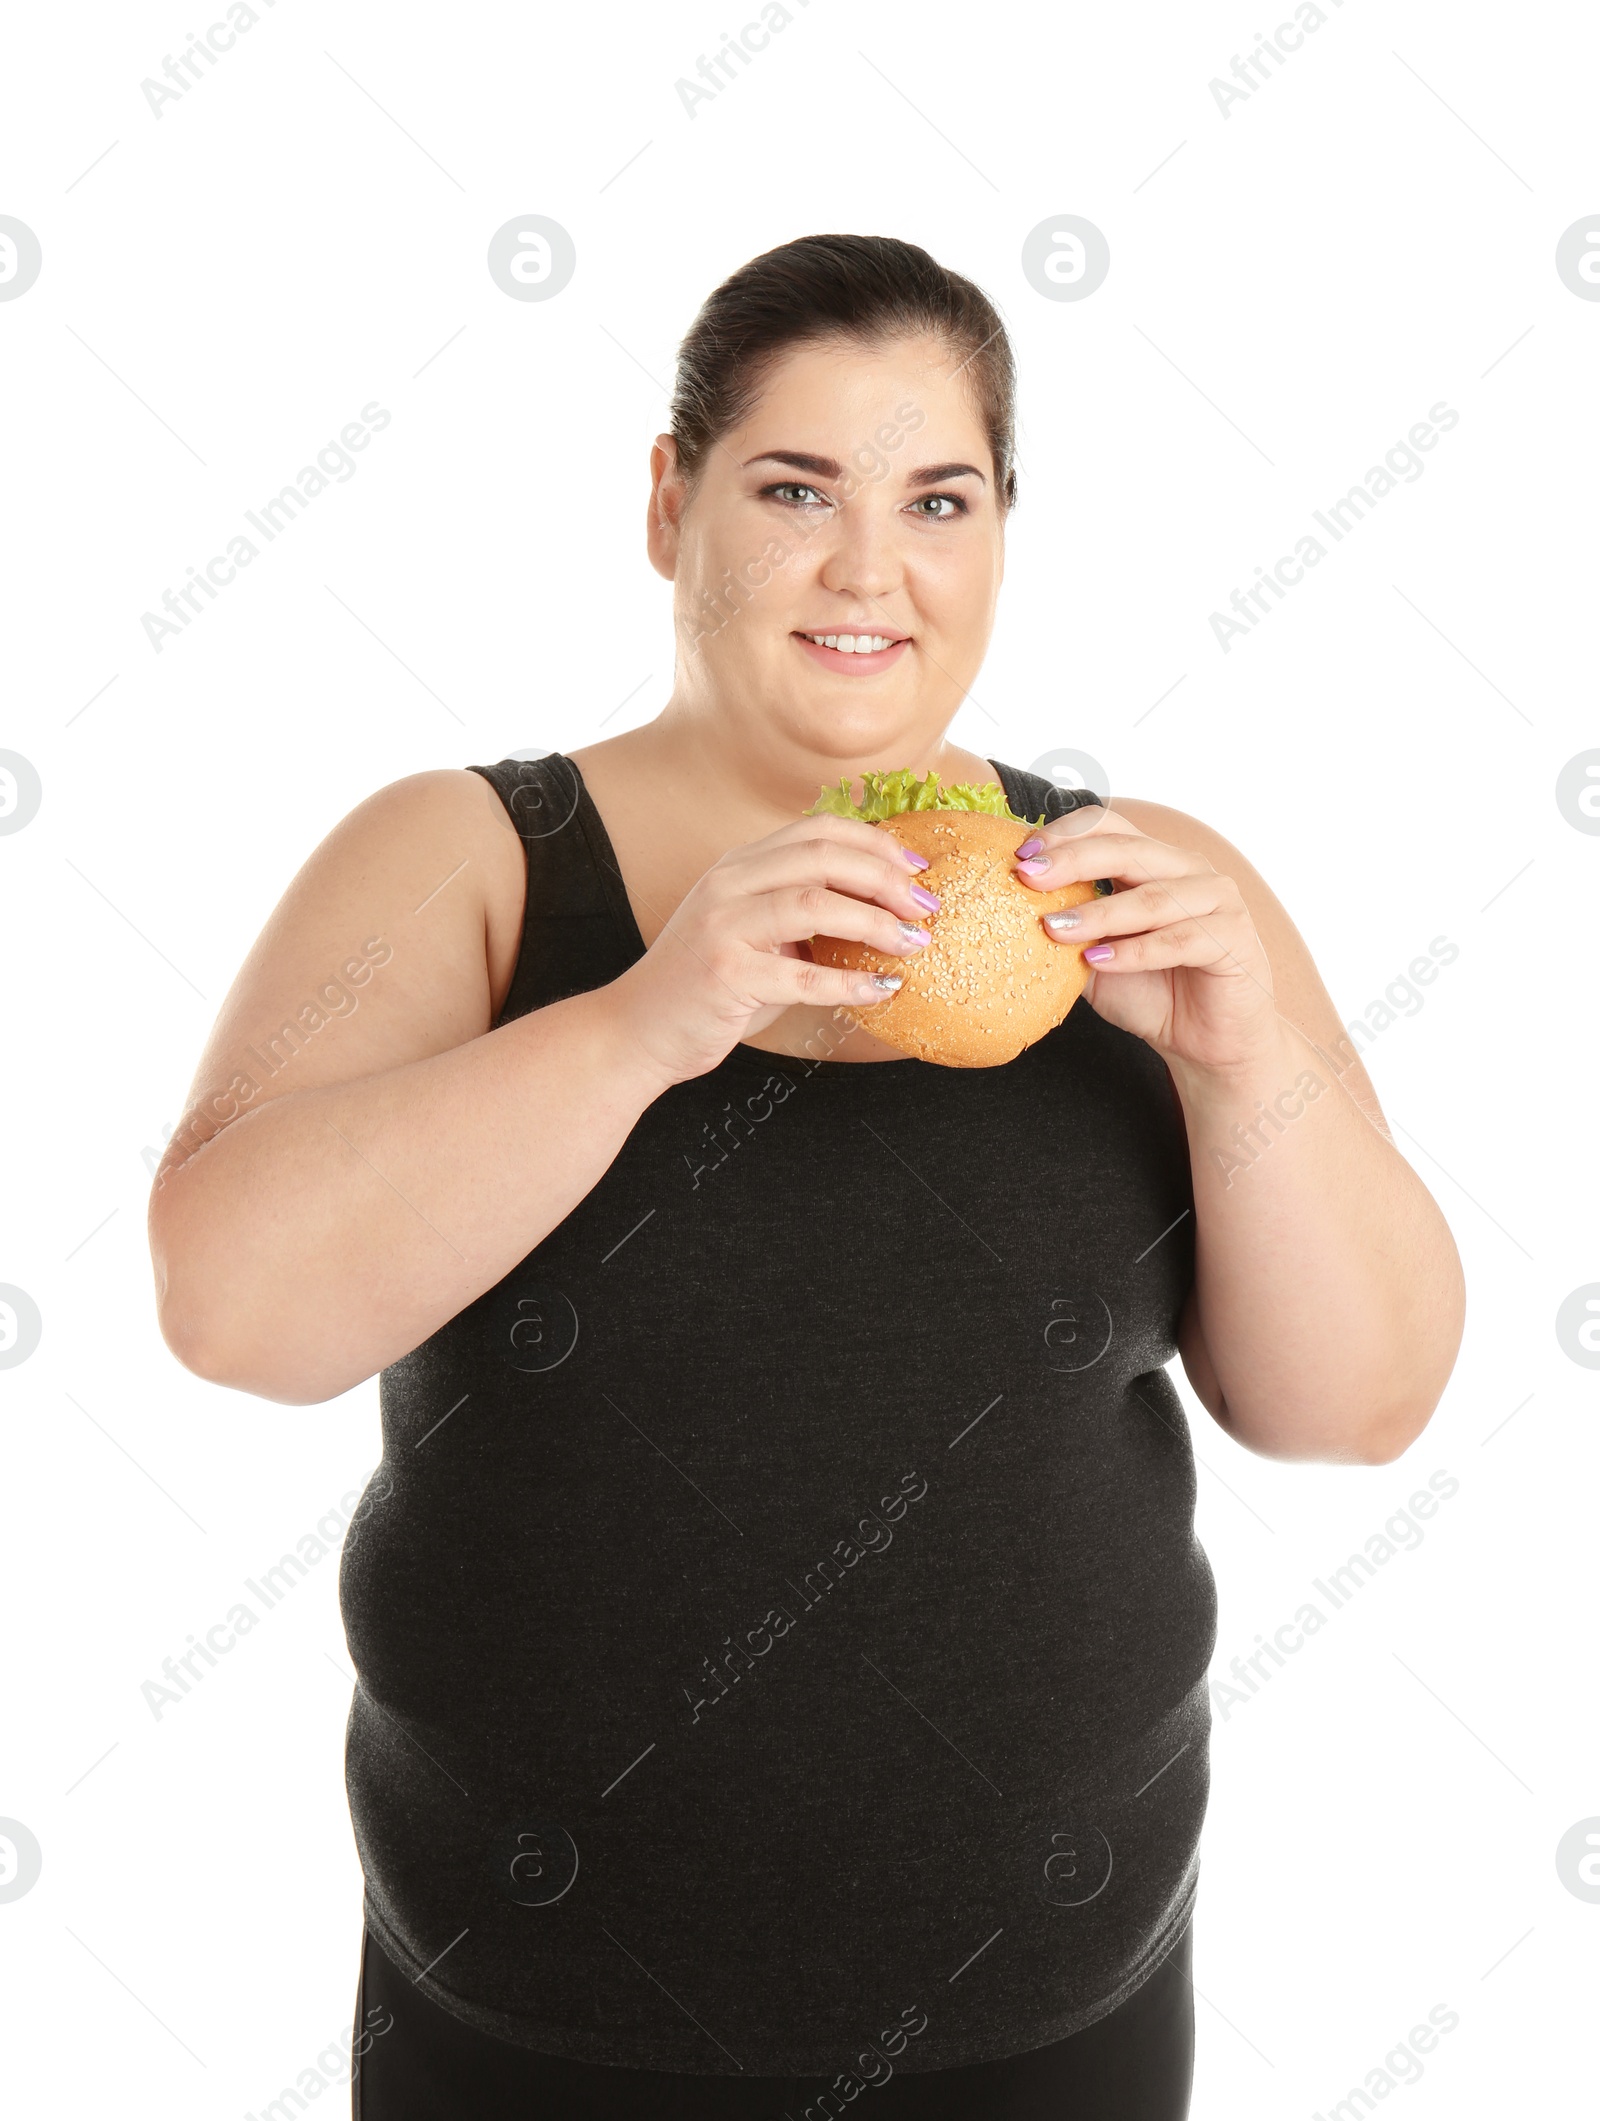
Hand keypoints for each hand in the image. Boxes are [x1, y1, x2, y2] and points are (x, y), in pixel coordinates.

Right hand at [606, 814, 941, 1085]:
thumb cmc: (707, 986)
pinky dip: (850, 981)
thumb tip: (881, 908)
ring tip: (913, 943)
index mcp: (739, 865)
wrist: (638, 1030)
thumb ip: (800, 912)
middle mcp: (729, 884)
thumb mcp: (753, 932)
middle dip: (886, 878)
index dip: (875, 844)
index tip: (917, 869)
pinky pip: (802, 975)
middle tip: (926, 906)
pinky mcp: (725, 974)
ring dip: (875, 922)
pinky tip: (883, 988)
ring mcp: (723, 926)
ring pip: (815, 904)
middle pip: (823, 857)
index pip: (818, 830)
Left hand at [1011, 808, 1281, 1073]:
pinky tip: (1099, 960)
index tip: (1021, 856)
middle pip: (1128, 849)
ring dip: (1098, 913)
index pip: (1109, 826)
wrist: (1206, 1043)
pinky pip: (1180, 940)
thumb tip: (1005, 911)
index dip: (1065, 834)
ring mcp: (1217, 900)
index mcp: (1153, 862)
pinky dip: (1136, 951)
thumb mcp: (1093, 957)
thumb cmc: (1151, 992)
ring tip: (1054, 929)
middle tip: (1028, 877)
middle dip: (1073, 861)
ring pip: (1152, 898)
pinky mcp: (1235, 937)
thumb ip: (1064, 930)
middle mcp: (1187, 870)